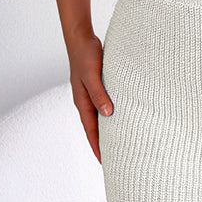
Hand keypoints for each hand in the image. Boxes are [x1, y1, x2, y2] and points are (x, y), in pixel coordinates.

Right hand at [68, 33, 112, 164]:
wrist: (81, 38)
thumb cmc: (86, 55)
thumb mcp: (92, 75)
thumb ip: (99, 94)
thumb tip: (108, 114)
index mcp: (82, 102)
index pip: (91, 130)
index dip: (98, 147)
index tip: (105, 162)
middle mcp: (85, 101)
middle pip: (94, 128)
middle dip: (102, 143)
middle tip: (116, 158)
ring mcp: (90, 94)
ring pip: (99, 117)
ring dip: (107, 130)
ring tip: (119, 142)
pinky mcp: (96, 86)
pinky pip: (103, 105)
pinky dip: (110, 115)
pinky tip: (120, 116)